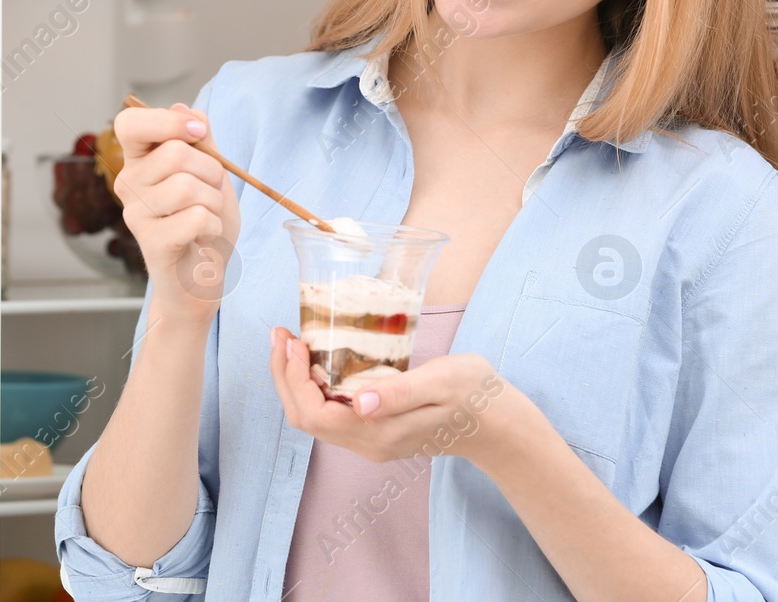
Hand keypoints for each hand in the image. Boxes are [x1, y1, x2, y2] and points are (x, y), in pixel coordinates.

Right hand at [112, 101, 241, 323]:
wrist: (203, 276)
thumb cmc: (205, 221)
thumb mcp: (210, 173)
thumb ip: (201, 141)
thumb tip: (184, 106)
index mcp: (139, 160)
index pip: (129, 122)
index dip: (167, 121)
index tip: (199, 132)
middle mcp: (128, 183)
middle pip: (176, 152)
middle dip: (211, 170)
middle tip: (209, 193)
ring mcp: (135, 213)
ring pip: (188, 186)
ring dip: (213, 201)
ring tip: (206, 217)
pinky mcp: (151, 242)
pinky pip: (196, 217)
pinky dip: (213, 225)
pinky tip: (202, 236)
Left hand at [268, 327, 521, 467]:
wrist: (498, 424)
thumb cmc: (474, 395)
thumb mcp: (441, 382)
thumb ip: (399, 392)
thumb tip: (358, 402)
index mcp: (379, 433)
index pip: (315, 413)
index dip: (294, 378)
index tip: (293, 341)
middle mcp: (369, 443)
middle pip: (306, 418)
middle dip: (284, 376)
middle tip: (280, 334)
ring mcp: (372, 440)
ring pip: (315, 417)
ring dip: (295, 380)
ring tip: (291, 342)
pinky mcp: (377, 431)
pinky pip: (331, 413)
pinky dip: (314, 385)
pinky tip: (318, 359)